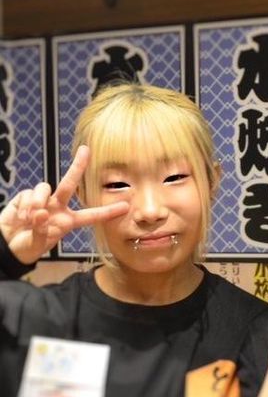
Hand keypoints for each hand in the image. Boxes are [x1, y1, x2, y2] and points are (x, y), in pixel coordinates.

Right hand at [0, 145, 128, 263]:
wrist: (7, 245)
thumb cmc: (28, 246)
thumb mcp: (38, 244)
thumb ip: (41, 230)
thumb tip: (42, 213)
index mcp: (68, 222)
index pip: (91, 216)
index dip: (108, 212)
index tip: (126, 206)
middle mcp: (58, 208)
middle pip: (69, 184)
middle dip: (78, 166)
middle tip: (85, 151)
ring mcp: (43, 201)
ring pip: (45, 187)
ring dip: (37, 201)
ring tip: (31, 218)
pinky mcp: (26, 196)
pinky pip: (29, 194)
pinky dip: (25, 205)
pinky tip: (22, 217)